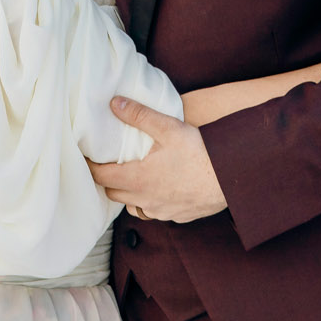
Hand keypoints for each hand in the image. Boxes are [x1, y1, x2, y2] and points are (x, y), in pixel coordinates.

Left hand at [88, 97, 226, 222]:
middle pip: (113, 193)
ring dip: (129, 194)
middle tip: (109, 164)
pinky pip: (155, 212)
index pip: (100, 177)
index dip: (90, 167)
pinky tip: (161, 188)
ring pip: (134, 206)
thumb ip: (139, 116)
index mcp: (138, 178)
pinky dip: (151, 202)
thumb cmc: (200, 152)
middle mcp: (145, 199)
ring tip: (134, 176)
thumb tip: (115, 104)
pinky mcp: (178, 216)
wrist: (234, 178)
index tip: (86, 158)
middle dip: (108, 180)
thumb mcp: (168, 127)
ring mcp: (162, 211)